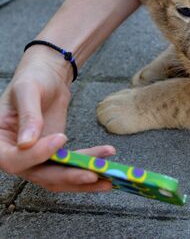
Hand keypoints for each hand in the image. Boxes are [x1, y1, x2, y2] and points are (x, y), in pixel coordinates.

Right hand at [0, 47, 113, 191]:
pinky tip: (107, 166)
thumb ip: (28, 116)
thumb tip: (26, 143)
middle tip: (93, 174)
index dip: (37, 154)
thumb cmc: (33, 78)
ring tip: (109, 178)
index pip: (14, 160)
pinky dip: (88, 168)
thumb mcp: (27, 90)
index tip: (61, 138)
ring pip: (58, 177)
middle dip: (69, 175)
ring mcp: (36, 159)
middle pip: (40, 175)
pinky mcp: (54, 156)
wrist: (48, 76)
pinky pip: (70, 167)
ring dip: (83, 179)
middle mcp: (16, 156)